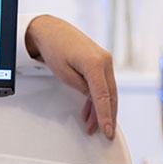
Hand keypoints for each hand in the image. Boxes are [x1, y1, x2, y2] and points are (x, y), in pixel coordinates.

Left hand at [24, 15, 116, 139]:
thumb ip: (82, 88)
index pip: (104, 96)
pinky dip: (97, 98)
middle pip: (110, 95)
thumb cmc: (54, 48)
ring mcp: (105, 60)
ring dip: (101, 109)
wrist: (51, 30)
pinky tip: (91, 111)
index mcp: (95, 63)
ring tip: (91, 125)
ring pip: (108, 91)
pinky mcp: (101, 62)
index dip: (106, 116)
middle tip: (104, 133)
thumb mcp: (64, 73)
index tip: (107, 130)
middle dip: (107, 116)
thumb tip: (95, 101)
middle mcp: (105, 60)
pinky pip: (103, 84)